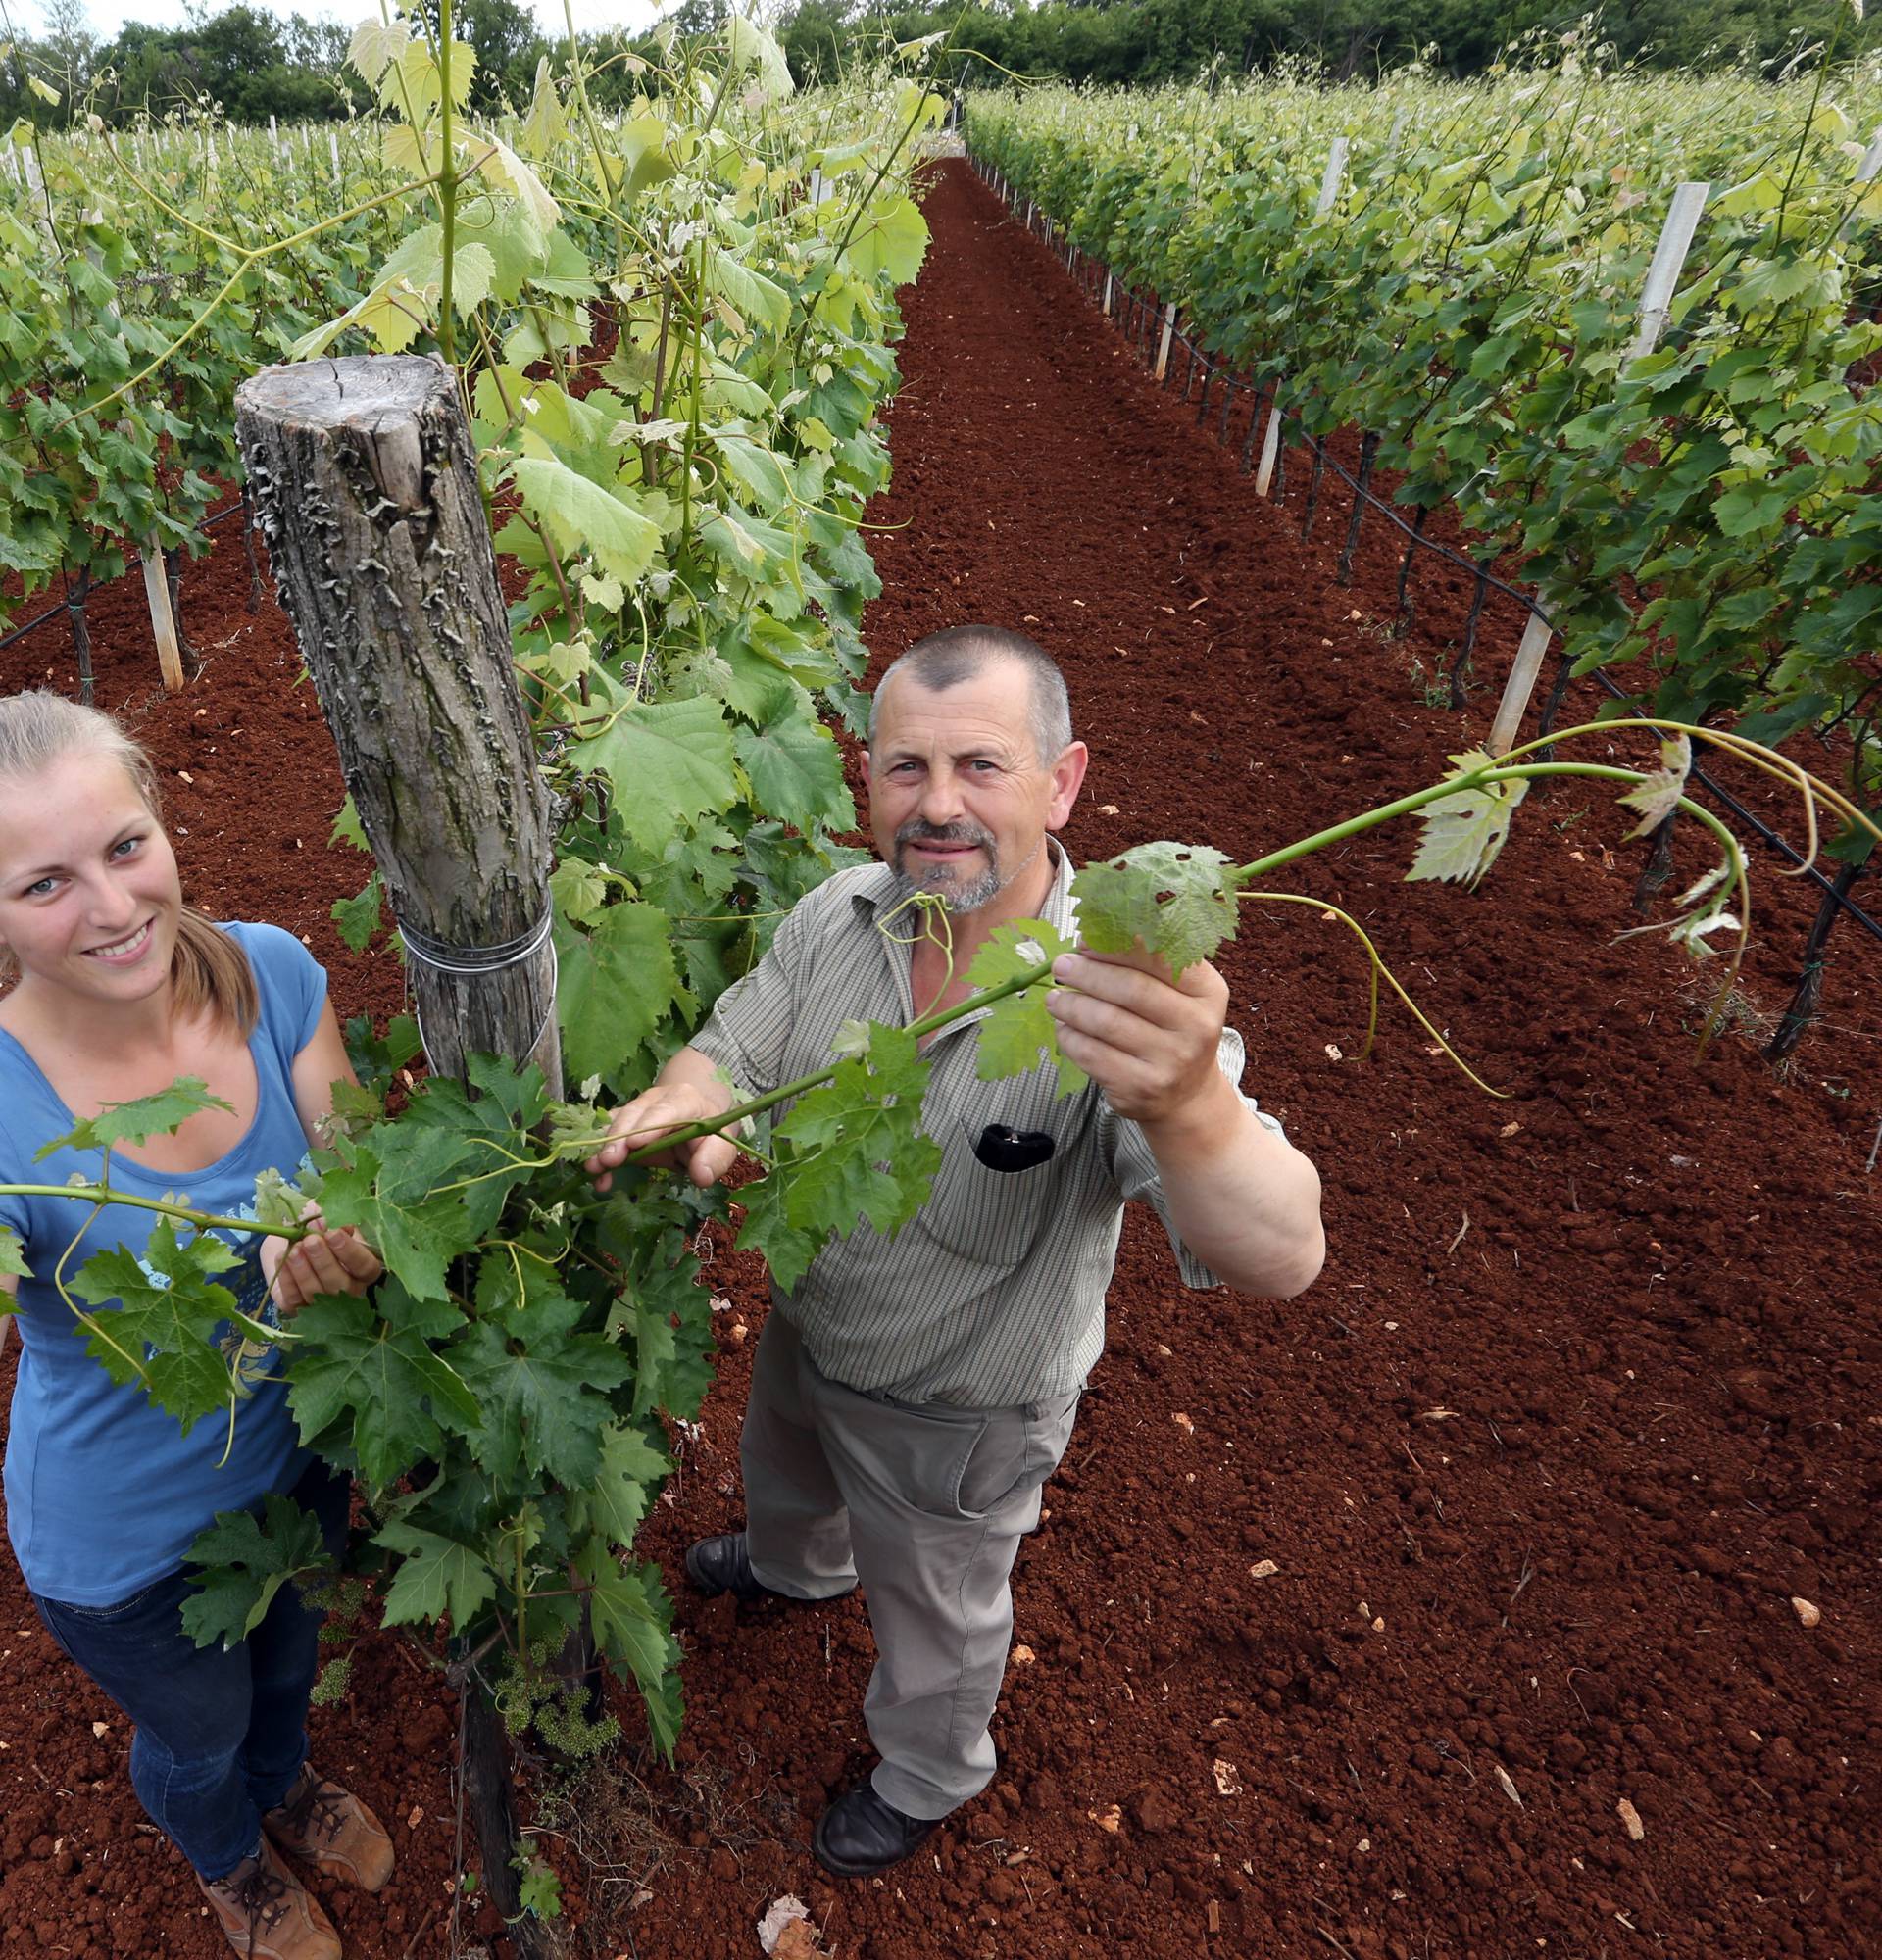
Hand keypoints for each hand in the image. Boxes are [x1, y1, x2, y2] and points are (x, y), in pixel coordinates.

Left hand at [263, 1203, 382, 1314]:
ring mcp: (324, 1303)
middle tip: (310, 1241)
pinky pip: (294, 1299)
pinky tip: (282, 1258)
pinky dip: (287, 1278)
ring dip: (304, 1270)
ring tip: (294, 1249)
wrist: (287, 1237)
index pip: (365, 1266)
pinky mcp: (298, 1307)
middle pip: (341, 1285)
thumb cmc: (315, 1226)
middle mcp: (348, 1289)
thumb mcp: (328, 1218)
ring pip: (317, 1294)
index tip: (333, 1233)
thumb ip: (337, 1221)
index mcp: (364, 1268)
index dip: (350, 1252)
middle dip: (324, 1262)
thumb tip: (341, 1226)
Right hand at [586, 1083, 741, 1192]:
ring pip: (615, 1124)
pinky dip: (599, 1153)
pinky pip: (607, 1134)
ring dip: (602, 1147)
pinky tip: (597, 1175)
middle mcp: (655, 1099)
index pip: (666, 1110)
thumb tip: (701, 1176)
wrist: (698, 1113)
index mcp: (684, 1099)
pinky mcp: (624, 1123)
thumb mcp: (723, 1144)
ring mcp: (636, 1109)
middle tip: (608, 1161)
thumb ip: (715, 1158)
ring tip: (594, 1169)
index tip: (635, 1144)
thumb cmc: (709, 1131)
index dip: (650, 1126)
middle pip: (633, 1115)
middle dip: (619, 1138)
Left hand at [1045, 947, 1231, 1128]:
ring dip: (1071, 1005)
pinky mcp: (1140, 1087)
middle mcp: (1197, 1026)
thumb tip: (1090, 939)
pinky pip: (1092, 1054)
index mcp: (1208, 992)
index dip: (1117, 947)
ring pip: (1106, 1022)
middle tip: (1061, 965)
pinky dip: (1070, 1037)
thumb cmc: (1174, 1032)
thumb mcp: (1181, 995)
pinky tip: (1064, 1028)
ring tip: (1055, 998)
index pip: (1161, 959)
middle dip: (1088, 973)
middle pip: (1130, 989)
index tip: (1085, 940)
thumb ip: (1150, 965)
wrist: (1187, 1095)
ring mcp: (1170, 1061)